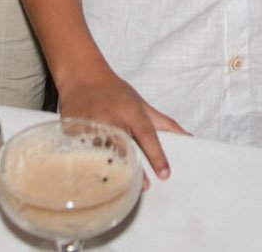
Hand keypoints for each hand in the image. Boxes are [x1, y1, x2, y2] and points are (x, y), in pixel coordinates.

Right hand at [56, 70, 184, 179]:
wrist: (82, 75)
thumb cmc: (115, 92)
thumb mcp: (142, 104)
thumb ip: (165, 124)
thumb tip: (188, 138)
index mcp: (131, 112)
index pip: (147, 136)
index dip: (157, 156)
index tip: (165, 174)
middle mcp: (112, 118)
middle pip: (125, 148)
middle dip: (135, 169)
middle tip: (144, 186)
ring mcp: (91, 124)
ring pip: (102, 154)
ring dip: (111, 170)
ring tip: (119, 185)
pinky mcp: (74, 130)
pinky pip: (83, 152)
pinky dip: (90, 164)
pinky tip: (94, 176)